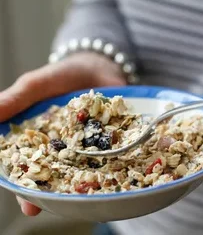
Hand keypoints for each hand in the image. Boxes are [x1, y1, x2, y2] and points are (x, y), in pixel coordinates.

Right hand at [0, 52, 125, 214]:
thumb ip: (17, 98)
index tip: (26, 200)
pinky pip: (110, 154)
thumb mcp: (38, 84)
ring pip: (84, 169)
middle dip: (50, 190)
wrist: (98, 66)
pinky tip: (114, 175)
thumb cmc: (64, 75)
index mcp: (42, 137)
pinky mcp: (110, 138)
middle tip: (45, 206)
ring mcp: (89, 144)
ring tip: (80, 197)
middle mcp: (65, 146)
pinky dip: (112, 165)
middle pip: (56, 173)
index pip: (30, 164)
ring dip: (81, 183)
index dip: (25, 182)